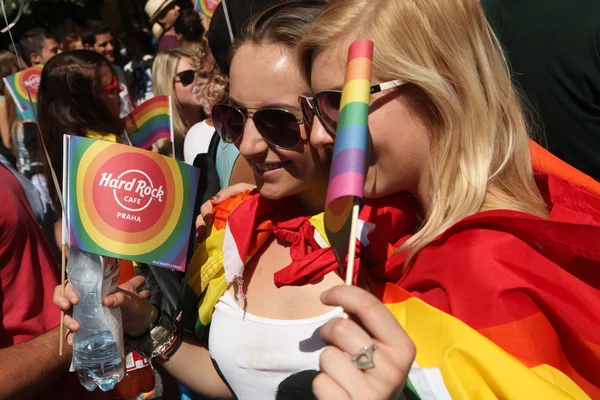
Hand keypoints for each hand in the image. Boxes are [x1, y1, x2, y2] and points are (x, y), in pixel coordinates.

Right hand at [53, 276, 152, 344]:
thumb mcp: (130, 300)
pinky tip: (72, 341)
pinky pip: (73, 330)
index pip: (73, 284)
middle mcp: (86, 300)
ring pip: (67, 314)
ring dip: (67, 321)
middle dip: (62, 302)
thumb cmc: (135, 306)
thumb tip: (105, 300)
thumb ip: (120, 297)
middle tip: (69, 309)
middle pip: (64, 297)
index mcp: (95, 289)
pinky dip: (70, 335)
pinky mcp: (87, 326)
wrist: (141, 323)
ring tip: (76, 328)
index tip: (75, 300)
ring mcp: (85, 313)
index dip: (68, 290)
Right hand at [195, 182, 255, 242]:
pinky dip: (210, 242)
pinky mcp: (230, 235)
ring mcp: (224, 225)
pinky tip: (208, 246)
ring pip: (207, 229)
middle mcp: (220, 214)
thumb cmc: (255, 196)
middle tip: (201, 234)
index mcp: (221, 203)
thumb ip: (228, 192)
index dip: (205, 212)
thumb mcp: (243, 189)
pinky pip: (218, 239)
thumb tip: (214, 200)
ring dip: (201, 234)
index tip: (208, 220)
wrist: (271, 208)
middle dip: (200, 226)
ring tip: (201, 240)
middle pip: (203, 219)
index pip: (208, 206)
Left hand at [314, 285, 414, 399]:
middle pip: (341, 329)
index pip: (370, 306)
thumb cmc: (373, 375)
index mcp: (403, 347)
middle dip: (328, 331)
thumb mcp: (381, 350)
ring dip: (326, 362)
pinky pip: (320, 382)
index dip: (342, 293)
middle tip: (333, 342)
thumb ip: (366, 325)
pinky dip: (323, 384)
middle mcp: (393, 370)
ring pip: (327, 356)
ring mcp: (373, 393)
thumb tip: (338, 295)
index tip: (325, 295)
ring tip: (340, 372)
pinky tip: (338, 391)